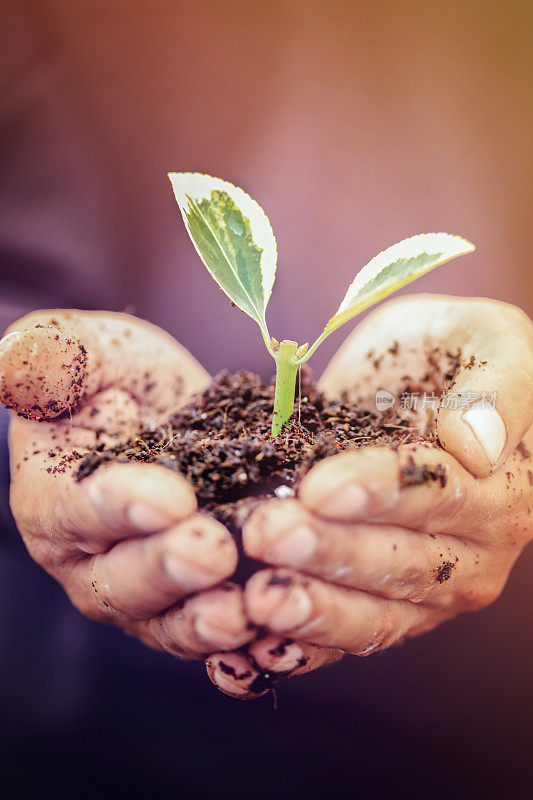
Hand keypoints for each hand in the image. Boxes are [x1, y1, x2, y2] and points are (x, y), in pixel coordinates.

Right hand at [1, 310, 252, 660]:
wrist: (176, 412)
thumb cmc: (122, 378)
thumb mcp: (93, 351)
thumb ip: (55, 355)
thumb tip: (11, 360)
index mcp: (52, 498)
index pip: (75, 509)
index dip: (118, 506)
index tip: (170, 497)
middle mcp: (92, 558)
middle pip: (122, 578)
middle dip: (167, 568)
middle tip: (212, 551)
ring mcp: (145, 590)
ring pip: (168, 619)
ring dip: (205, 620)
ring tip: (245, 609)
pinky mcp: (195, 603)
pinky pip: (213, 631)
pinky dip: (241, 640)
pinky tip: (277, 635)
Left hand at [215, 295, 532, 696]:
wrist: (412, 380)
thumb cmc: (453, 351)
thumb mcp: (488, 343)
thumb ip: (498, 391)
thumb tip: (477, 445)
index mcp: (500, 492)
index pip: (437, 494)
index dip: (378, 493)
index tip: (319, 487)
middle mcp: (469, 554)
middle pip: (400, 562)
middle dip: (330, 552)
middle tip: (267, 533)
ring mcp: (423, 589)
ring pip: (371, 614)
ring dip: (313, 610)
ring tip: (257, 601)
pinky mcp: (378, 604)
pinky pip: (342, 635)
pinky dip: (298, 645)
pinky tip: (248, 646)